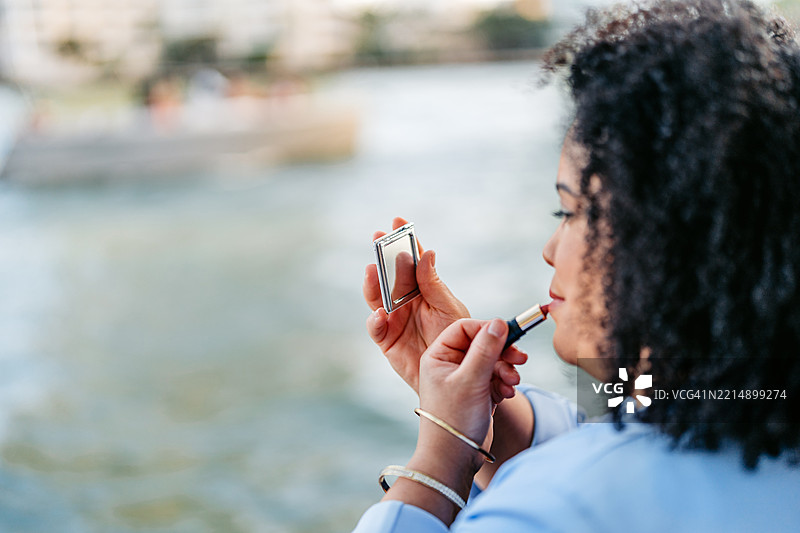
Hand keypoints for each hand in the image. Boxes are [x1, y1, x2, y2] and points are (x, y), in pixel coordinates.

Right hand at [364, 217, 469, 392]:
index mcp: (423, 289)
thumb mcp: (450, 309)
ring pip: (377, 297)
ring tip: (373, 270)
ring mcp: (394, 319)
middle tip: (378, 237)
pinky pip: (376, 327)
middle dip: (383, 255)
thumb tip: (426, 254)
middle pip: (390, 274)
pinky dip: (375, 320)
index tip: (398, 221)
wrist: (458, 374)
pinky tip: (381, 313)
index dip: (405, 241)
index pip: (412, 261)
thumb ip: (434, 285)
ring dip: (373, 283)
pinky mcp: (386, 339)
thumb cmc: (460, 341)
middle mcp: (405, 300)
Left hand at [379, 318, 520, 523]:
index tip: (508, 333)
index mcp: (439, 356)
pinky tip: (507, 394)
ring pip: (493, 361)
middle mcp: (450, 364)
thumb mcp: (470, 379)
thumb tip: (498, 323)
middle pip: (482, 344)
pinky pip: (496, 378)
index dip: (487, 329)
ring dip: (506, 370)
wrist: (454, 458)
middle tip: (520, 358)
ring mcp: (464, 379)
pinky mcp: (478, 393)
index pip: (465, 328)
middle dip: (502, 352)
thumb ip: (485, 350)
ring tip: (512, 383)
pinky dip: (505, 383)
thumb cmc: (453, 419)